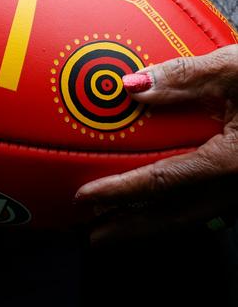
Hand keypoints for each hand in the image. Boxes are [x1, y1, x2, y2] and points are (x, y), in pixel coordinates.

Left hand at [75, 45, 237, 244]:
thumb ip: (183, 77)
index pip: (160, 181)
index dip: (118, 192)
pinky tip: (162, 209)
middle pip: (172, 217)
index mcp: (231, 161)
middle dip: (129, 229)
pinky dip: (177, 214)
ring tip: (117, 232)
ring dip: (150, 227)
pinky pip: (208, 209)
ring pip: (191, 219)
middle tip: (92, 237)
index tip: (84, 198)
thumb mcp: (237, 69)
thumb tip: (130, 86)